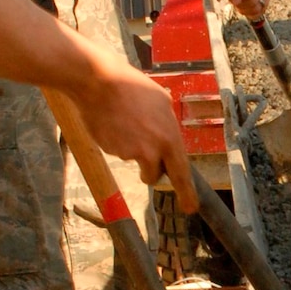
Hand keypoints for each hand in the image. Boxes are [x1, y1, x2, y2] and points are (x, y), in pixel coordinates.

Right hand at [83, 53, 196, 203]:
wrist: (99, 82)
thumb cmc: (131, 87)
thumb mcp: (161, 101)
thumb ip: (167, 124)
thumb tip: (168, 137)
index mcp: (169, 137)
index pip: (181, 171)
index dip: (187, 192)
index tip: (191, 208)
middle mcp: (153, 149)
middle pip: (156, 176)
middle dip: (153, 176)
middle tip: (147, 174)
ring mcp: (131, 152)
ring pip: (136, 160)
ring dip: (133, 152)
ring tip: (126, 125)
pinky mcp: (113, 151)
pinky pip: (120, 150)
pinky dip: (118, 141)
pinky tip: (114, 122)